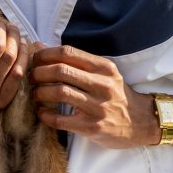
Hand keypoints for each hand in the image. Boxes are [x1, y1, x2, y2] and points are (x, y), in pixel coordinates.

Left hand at [0, 17, 28, 115]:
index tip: (23, 41)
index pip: (19, 72)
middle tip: (11, 26)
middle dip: (13, 37)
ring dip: (1, 30)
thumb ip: (9, 76)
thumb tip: (30, 50)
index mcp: (2, 101)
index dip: (23, 53)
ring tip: (0, 22)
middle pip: (9, 56)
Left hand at [29, 44, 156, 147]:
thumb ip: (73, 60)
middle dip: (39, 72)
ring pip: (59, 92)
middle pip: (60, 71)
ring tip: (35, 94)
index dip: (45, 54)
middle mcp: (102, 85)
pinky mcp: (92, 127)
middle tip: (31, 77)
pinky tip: (42, 112)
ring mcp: (97, 107)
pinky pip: (60, 119)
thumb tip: (38, 45)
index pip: (67, 53)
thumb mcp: (102, 72)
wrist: (141, 122)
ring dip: (40, 92)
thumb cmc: (116, 94)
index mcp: (103, 67)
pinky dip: (45, 115)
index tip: (35, 59)